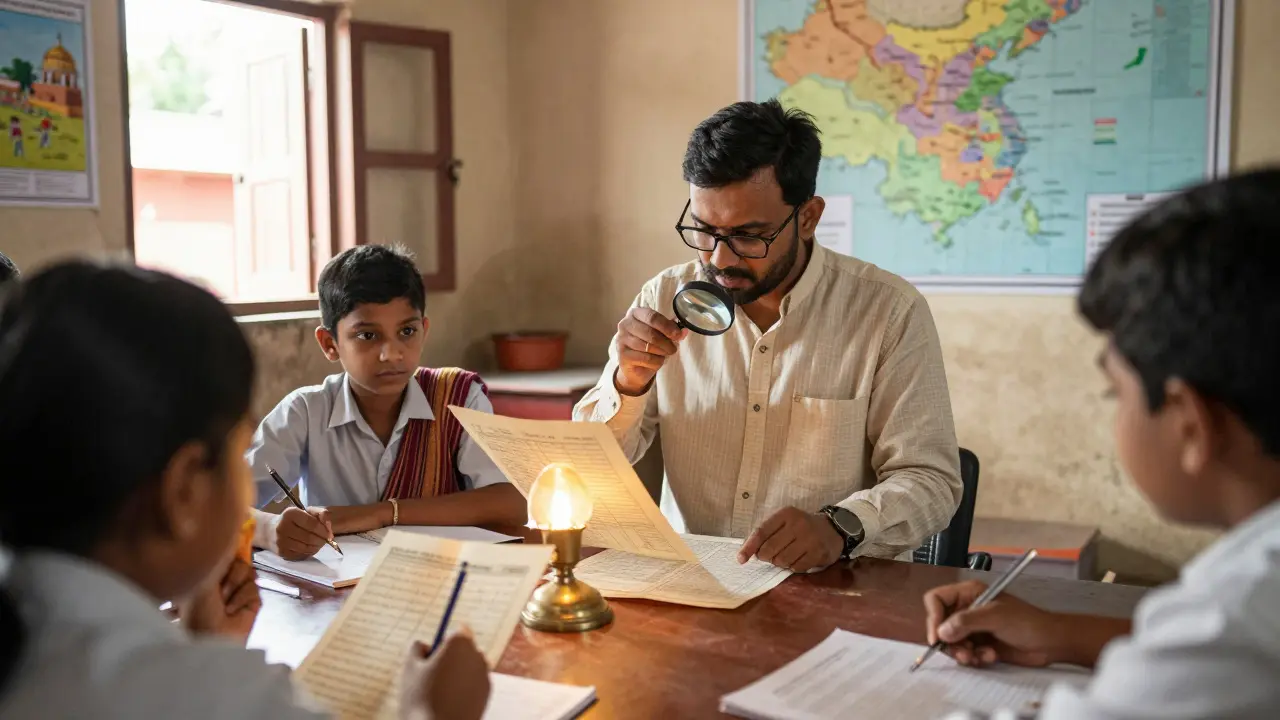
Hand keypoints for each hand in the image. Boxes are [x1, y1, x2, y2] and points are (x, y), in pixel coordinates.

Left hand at [179, 557, 261, 642]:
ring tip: (223, 602)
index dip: (226, 553)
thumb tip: (231, 539)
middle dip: (229, 574)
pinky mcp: (252, 602)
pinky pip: (254, 587)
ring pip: (248, 571)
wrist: (210, 637)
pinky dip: (242, 598)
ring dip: (234, 586)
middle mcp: (222, 580)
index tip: (225, 553)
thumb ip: (217, 559)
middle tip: (219, 589)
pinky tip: (232, 610)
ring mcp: (238, 590)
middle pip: (238, 559)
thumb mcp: (202, 578)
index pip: (222, 553)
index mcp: (205, 573)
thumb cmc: (197, 610)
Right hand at [268, 506, 332, 559]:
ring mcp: (281, 542)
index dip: (324, 530)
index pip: (312, 524)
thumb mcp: (307, 511)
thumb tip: (328, 525)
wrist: (271, 530)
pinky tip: (310, 547)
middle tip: (326, 540)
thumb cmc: (294, 520)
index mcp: (290, 514)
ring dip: (317, 547)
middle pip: (310, 538)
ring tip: (319, 543)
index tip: (329, 533)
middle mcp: (282, 527)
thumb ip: (321, 514)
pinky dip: (309, 552)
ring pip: (306, 548)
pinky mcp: (282, 553)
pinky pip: (301, 555)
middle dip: (322, 540)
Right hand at [399, 633, 490, 719]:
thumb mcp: (409, 668)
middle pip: (463, 649)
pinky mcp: (488, 693)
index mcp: (460, 643)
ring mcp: (485, 675)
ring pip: (468, 668)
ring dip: (457, 674)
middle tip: (430, 677)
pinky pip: (473, 684)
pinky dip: (464, 689)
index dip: (442, 643)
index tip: (431, 658)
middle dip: (450, 658)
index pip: (456, 631)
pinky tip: (449, 702)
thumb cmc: (422, 698)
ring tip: (438, 693)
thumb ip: (416, 648)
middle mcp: (477, 655)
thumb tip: (424, 645)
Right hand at [612, 307, 687, 395]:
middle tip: (673, 348)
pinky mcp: (622, 355)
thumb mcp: (660, 334)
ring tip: (664, 354)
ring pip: (649, 347)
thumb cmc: (648, 346)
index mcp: (635, 313)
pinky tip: (656, 361)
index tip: (678, 334)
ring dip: (662, 352)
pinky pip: (646, 358)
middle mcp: (625, 324)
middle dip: (666, 342)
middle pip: (651, 333)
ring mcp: (622, 339)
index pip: (652, 317)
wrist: (634, 368)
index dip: (667, 326)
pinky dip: (656, 362)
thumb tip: (683, 331)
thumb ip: (670, 330)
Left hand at [736, 506, 842, 571]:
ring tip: (787, 556)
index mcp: (785, 514)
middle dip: (766, 557)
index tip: (740, 559)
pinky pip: (796, 568)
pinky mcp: (818, 552)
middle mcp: (798, 524)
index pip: (761, 532)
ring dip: (780, 563)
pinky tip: (798, 560)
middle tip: (771, 556)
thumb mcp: (784, 523)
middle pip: (769, 549)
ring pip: (781, 560)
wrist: (833, 529)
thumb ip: (766, 534)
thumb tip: (745, 553)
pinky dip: (793, 567)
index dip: (749, 547)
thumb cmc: (801, 527)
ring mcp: (809, 538)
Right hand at [923, 580, 1063, 667]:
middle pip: (940, 624)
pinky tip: (990, 657)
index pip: (936, 600)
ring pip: (951, 642)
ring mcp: (973, 628)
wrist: (1050, 643)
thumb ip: (966, 622)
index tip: (938, 638)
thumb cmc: (1026, 622)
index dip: (933, 617)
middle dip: (950, 642)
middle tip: (963, 654)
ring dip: (962, 653)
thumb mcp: (995, 617)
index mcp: (968, 593)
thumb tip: (941, 632)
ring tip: (978, 657)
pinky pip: (964, 653)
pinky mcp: (980, 644)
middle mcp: (967, 609)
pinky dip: (974, 658)